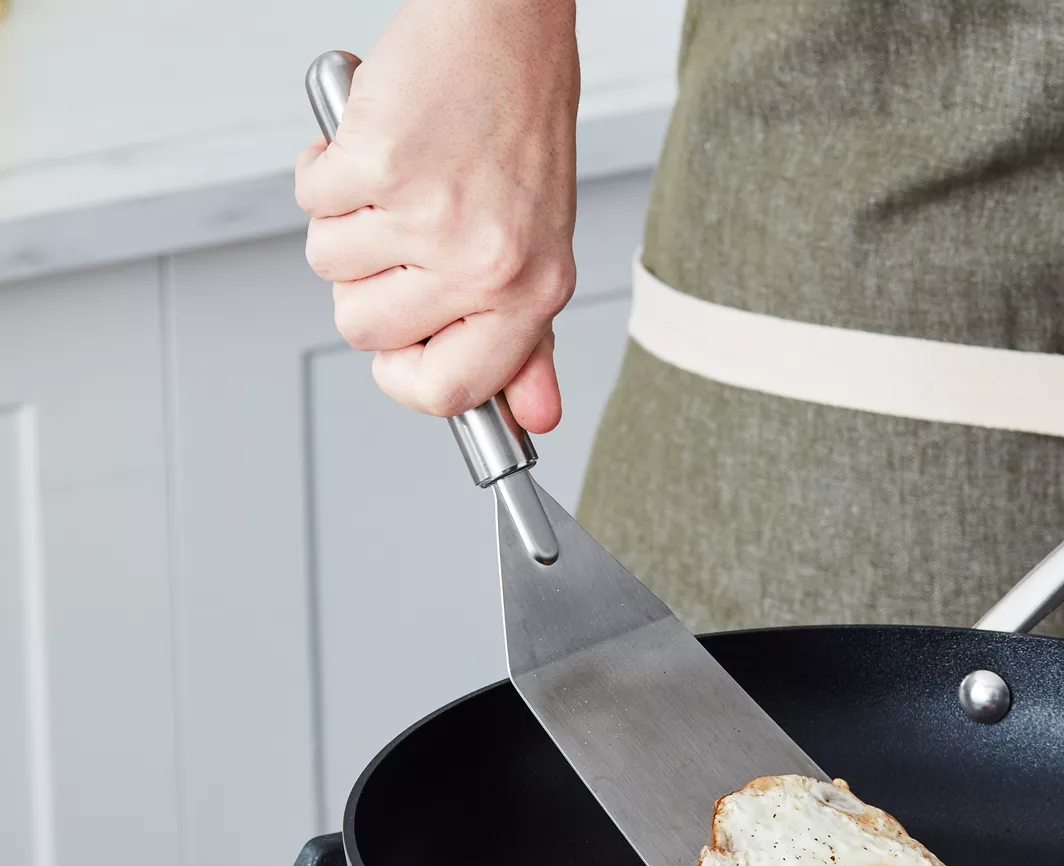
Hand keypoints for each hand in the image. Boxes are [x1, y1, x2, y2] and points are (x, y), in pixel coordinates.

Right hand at [296, 0, 578, 428]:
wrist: (505, 28)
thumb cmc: (518, 135)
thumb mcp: (539, 252)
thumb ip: (527, 342)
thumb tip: (533, 417)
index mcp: (531, 296)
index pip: (449, 393)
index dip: (405, 379)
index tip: (398, 353)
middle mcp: (486, 264)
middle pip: (366, 331)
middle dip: (363, 284)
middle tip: (402, 233)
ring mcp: (429, 217)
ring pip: (329, 268)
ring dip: (343, 223)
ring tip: (394, 182)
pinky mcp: (379, 165)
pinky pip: (312, 202)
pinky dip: (325, 171)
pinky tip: (369, 148)